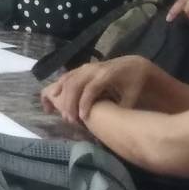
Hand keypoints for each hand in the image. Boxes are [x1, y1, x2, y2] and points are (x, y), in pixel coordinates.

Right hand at [39, 56, 154, 124]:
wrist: (133, 64)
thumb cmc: (134, 82)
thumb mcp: (133, 95)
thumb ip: (122, 108)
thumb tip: (115, 124)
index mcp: (106, 75)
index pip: (91, 89)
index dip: (85, 103)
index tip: (82, 119)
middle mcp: (93, 69)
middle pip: (75, 84)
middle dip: (70, 102)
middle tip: (69, 120)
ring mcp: (85, 67)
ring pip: (68, 79)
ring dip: (62, 97)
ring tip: (60, 113)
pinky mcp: (81, 68)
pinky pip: (66, 76)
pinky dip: (59, 87)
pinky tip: (54, 99)